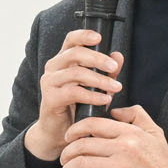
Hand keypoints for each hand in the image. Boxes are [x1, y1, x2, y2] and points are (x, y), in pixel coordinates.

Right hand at [23, 30, 124, 161]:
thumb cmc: (76, 106)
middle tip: (114, 68)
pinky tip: (105, 99)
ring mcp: (49, 82)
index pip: (71, 40)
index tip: (99, 37)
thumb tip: (118, 56)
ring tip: (116, 87)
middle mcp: (53, 67)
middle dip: (98, 59)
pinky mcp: (50, 98)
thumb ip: (106, 71)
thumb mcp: (95, 86)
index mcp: (63, 60)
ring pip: (76, 73)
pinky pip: (74, 92)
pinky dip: (92, 95)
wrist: (58, 132)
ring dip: (99, 80)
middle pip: (75, 53)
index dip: (84, 35)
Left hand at [59, 106, 167, 167]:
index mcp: (130, 134)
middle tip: (64, 156)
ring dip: (68, 167)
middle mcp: (123, 149)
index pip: (93, 124)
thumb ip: (136, 115)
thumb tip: (114, 111)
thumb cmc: (160, 163)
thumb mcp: (154, 132)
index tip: (69, 136)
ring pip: (81, 163)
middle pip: (82, 144)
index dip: (75, 129)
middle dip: (67, 151)